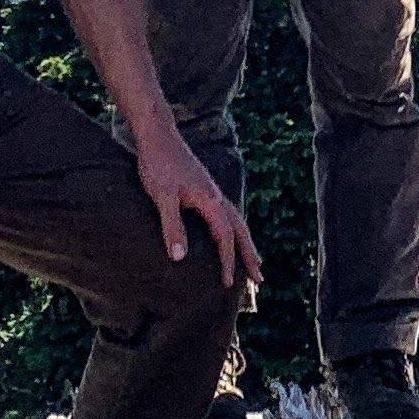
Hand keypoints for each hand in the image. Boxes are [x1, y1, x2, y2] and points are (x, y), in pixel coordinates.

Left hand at [135, 118, 258, 298]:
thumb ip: (172, 226)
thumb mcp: (163, 197)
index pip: (225, 238)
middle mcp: (217, 197)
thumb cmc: (158, 165)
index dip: (228, 262)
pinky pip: (227, 215)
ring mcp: (212, 192)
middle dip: (250, 256)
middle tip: (260, 280)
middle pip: (241, 231)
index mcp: (211, 201)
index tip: (229, 284)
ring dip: (246, 244)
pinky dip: (234, 230)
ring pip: (237, 222)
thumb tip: (180, 258)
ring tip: (254, 261)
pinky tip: (228, 234)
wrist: (158, 135)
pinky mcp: (204, 189)